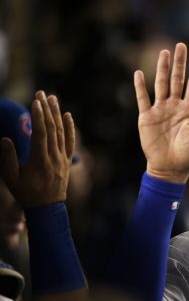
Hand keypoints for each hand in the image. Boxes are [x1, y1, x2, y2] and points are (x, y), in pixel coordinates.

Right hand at [0, 91, 74, 207]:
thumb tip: (5, 139)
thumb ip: (8, 159)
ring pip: (62, 133)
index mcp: (40, 160)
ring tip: (53, 98)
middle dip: (46, 109)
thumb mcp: (12, 178)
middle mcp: (54, 157)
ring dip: (57, 114)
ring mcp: (63, 158)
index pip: (41, 134)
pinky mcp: (67, 160)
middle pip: (52, 129)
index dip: (39, 116)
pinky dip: (70, 128)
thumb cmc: (26, 193)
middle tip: (42, 92)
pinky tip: (68, 115)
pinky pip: (70, 141)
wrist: (47, 208)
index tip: (35, 101)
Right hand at [134, 42, 188, 182]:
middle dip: (179, 63)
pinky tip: (139, 73)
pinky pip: (143, 98)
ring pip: (161, 84)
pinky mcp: (146, 117)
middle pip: (177, 79)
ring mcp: (161, 110)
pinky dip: (140, 86)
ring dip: (162, 68)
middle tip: (180, 45)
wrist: (171, 169)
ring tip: (164, 52)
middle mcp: (175, 106)